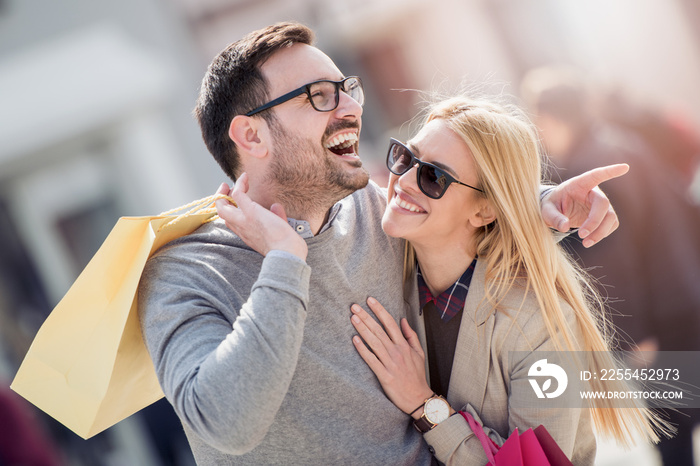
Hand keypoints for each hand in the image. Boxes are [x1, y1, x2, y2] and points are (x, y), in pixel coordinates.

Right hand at [215, 173, 307, 259]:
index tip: (236, 202)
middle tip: (225, 189)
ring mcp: (243, 220)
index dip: (231, 210)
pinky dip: (239, 183)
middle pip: (222, 213)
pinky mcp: (250, 212)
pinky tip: (245, 177)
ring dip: (224, 192)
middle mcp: (242, 229)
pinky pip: (237, 194)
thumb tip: (276, 206)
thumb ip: (277, 218)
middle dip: (220, 200)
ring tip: (231, 182)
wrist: (286, 254)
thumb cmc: (287, 248)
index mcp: (248, 235)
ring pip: (222, 205)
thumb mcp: (280, 231)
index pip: (232, 223)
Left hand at [351, 297, 432, 415]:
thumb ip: (411, 336)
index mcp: (404, 345)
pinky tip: (354, 340)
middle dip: (366, 316)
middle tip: (354, 306)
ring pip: (374, 342)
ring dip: (362, 329)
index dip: (379, 310)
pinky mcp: (384, 375)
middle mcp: (397, 352)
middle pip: (379, 330)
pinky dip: (363, 350)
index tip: (369, 300)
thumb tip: (403, 320)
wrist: (418, 398)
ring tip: (353, 318)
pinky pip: (371, 360)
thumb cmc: (417, 375)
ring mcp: (390, 363)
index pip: (390, 323)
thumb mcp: (419, 353)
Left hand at [542, 164, 628, 247]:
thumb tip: (565, 227)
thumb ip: (553, 217)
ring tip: (586, 243)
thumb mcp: (546, 210)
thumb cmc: (552, 205)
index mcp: (579, 184)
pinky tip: (590, 239)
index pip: (596, 175)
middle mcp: (593, 192)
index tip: (625, 167)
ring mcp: (601, 204)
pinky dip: (602, 234)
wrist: (557, 212)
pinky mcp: (605, 215)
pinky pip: (611, 225)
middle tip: (581, 236)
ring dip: (600, 232)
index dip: (610, 171)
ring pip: (611, 217)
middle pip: (603, 204)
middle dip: (594, 221)